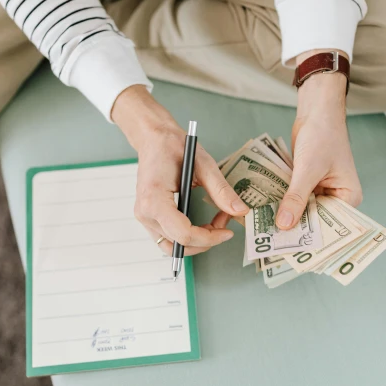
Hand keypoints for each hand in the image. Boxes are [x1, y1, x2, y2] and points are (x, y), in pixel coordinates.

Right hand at [112, 85, 248, 254]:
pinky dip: (188, 237)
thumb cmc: (173, 146)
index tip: (228, 231)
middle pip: (180, 244)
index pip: (183, 234)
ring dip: (198, 241)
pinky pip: (169, 239)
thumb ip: (221, 190)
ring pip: (174, 247)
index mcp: (154, 199)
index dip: (209, 238)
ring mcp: (145, 218)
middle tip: (224, 222)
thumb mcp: (203, 164)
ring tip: (214, 224)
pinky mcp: (149, 218)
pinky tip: (201, 224)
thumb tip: (240, 210)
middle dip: (207, 239)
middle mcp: (145, 213)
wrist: (153, 139)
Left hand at [276, 51, 362, 229]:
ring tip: (264, 234)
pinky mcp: (307, 185)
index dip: (310, 238)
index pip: (330, 227)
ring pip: (302, 212)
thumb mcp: (308, 169)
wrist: (317, 110)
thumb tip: (284, 225)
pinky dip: (282, 204)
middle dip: (294, 230)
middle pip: (314, 222)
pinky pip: (294, 200)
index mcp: (348, 198)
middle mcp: (337, 199)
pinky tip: (264, 214)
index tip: (290, 251)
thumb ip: (296, 197)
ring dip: (285, 218)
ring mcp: (321, 193)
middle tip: (271, 246)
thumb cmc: (322, 135)